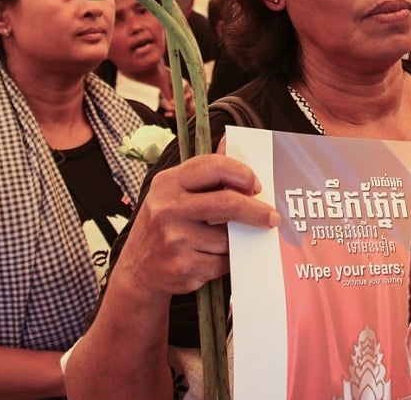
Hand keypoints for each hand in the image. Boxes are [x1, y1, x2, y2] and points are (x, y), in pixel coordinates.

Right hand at [115, 154, 278, 297]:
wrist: (138, 269)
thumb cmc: (164, 223)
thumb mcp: (175, 191)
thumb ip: (205, 170)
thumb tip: (229, 141)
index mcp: (167, 183)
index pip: (213, 167)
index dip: (241, 173)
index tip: (257, 186)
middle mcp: (167, 209)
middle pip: (227, 203)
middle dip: (257, 211)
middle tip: (272, 217)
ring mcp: (174, 240)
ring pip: (228, 238)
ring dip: (237, 241)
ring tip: (228, 241)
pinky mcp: (183, 267)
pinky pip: (222, 262)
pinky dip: (226, 261)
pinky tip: (214, 257)